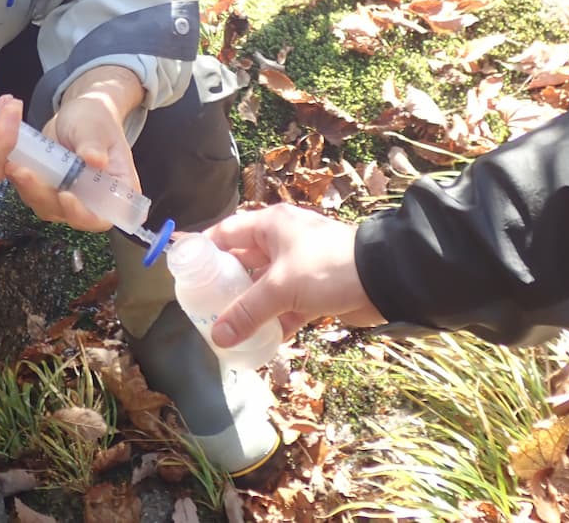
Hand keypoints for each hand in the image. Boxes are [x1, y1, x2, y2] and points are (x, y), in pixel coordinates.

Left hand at [5, 65, 142, 231]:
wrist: (78, 112)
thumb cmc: (96, 118)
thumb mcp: (96, 127)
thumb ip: (95, 144)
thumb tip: (95, 160)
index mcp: (116, 189)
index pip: (102, 217)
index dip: (83, 214)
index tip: (65, 195)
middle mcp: (92, 199)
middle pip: (69, 214)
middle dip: (45, 196)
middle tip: (26, 173)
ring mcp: (69, 196)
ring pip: (46, 205)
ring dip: (29, 189)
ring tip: (15, 166)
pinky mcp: (49, 189)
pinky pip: (33, 193)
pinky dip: (21, 181)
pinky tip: (13, 163)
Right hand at [203, 203, 383, 347]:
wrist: (384, 278)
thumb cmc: (327, 268)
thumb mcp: (280, 288)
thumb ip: (246, 312)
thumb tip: (217, 336)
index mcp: (270, 226)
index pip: (226, 233)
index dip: (204, 249)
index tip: (185, 270)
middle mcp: (281, 242)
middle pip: (242, 262)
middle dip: (224, 285)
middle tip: (202, 306)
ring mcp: (298, 266)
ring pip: (263, 287)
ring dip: (248, 307)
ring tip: (225, 327)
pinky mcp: (314, 289)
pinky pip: (284, 306)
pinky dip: (272, 322)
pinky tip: (257, 341)